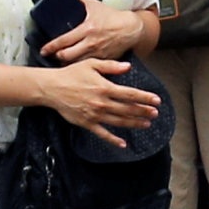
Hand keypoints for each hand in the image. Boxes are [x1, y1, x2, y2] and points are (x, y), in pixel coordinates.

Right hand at [33, 58, 159, 136]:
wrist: (52, 88)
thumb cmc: (71, 74)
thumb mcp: (91, 64)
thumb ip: (111, 66)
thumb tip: (128, 67)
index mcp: (105, 87)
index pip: (130, 94)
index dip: (145, 98)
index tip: (156, 101)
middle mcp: (102, 103)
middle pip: (128, 109)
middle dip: (143, 111)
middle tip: (155, 114)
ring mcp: (95, 114)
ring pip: (119, 121)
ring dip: (134, 123)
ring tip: (146, 124)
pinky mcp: (87, 123)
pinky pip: (103, 133)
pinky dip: (113, 140)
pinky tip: (123, 144)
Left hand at [40, 0, 149, 62]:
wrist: (130, 29)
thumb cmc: (113, 17)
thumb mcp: (95, 6)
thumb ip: (81, 3)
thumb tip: (70, 0)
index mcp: (87, 29)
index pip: (63, 41)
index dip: (50, 47)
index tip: (44, 50)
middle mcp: (90, 43)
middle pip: (66, 56)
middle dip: (56, 57)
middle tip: (53, 55)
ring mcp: (97, 53)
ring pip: (75, 64)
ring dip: (67, 62)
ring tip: (63, 59)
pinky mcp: (102, 60)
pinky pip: (87, 65)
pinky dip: (79, 65)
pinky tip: (76, 63)